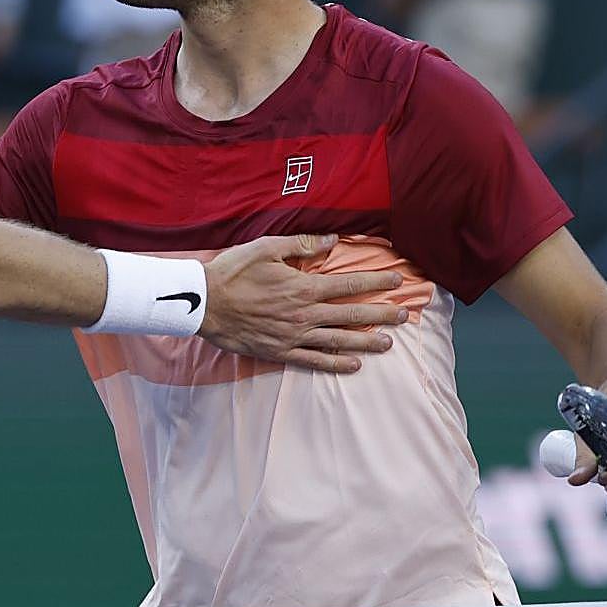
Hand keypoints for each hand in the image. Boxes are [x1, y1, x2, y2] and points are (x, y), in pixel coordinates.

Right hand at [199, 234, 409, 369]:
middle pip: (352, 315)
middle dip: (382, 314)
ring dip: (366, 342)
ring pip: (339, 341)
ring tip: (389, 343)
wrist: (202, 304)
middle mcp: (304, 314)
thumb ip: (302, 244)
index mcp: (303, 286)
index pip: (349, 283)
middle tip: (405, 316)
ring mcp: (294, 336)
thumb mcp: (266, 248)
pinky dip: (336, 364)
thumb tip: (333, 241)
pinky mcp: (280, 351)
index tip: (398, 281)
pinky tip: (354, 365)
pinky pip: (314, 360)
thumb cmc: (232, 271)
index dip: (376, 282)